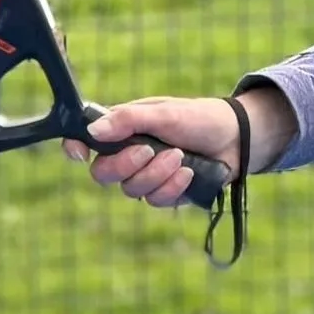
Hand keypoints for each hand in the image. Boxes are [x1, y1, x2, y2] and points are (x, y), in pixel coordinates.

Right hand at [62, 96, 242, 208]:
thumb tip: (93, 131)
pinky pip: (156, 201)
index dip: (74, 148)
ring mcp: (147, 176)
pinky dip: (172, 187)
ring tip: (180, 155)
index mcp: (123, 129)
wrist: (238, 137)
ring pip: (130, 190)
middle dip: (124, 165)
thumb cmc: (200, 118)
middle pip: (102, 174)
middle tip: (150, 150)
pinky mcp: (166, 192)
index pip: (85, 141)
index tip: (79, 154)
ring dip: (156, 174)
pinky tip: (188, 172)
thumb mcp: (166, 113)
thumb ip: (129, 120)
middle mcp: (129, 154)